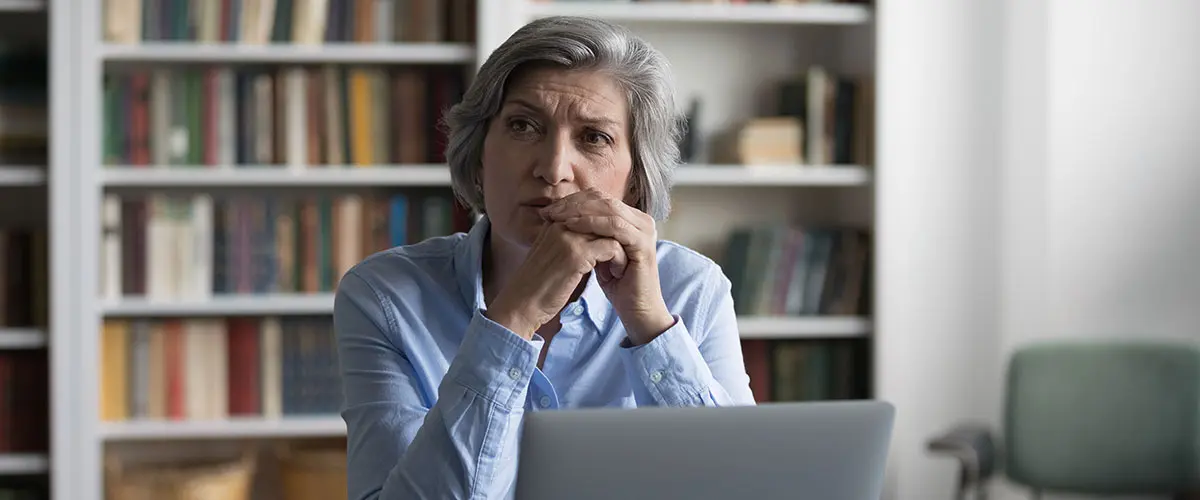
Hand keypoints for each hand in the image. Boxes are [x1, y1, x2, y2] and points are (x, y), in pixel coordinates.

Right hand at [486, 221, 627, 339]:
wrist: (520, 304)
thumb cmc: (536, 284)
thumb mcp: (551, 254)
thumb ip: (567, 240)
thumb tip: (591, 237)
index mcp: (554, 221)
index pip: (589, 205)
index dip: (606, 222)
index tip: (613, 241)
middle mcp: (560, 224)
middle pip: (602, 213)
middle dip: (616, 232)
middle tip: (622, 251)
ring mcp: (568, 237)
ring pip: (610, 229)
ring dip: (621, 247)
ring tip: (620, 265)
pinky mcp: (577, 254)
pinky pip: (612, 247)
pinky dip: (618, 260)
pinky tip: (615, 274)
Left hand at [539, 189, 674, 344]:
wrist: (636, 309)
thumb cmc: (616, 283)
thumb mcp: (598, 251)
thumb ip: (590, 232)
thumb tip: (563, 217)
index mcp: (632, 219)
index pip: (601, 199)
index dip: (574, 201)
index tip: (549, 209)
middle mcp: (642, 220)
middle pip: (604, 200)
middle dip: (574, 204)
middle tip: (550, 210)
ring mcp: (645, 230)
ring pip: (609, 209)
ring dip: (580, 211)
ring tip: (558, 217)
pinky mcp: (643, 243)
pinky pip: (615, 226)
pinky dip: (592, 223)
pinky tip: (572, 226)